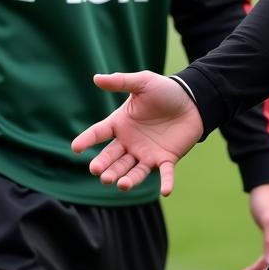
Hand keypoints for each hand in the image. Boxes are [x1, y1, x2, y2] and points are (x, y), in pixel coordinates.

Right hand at [71, 71, 202, 194]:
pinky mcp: (166, 159)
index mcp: (121, 124)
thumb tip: (96, 78)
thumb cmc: (165, 91)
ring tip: (120, 184)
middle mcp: (130, 142)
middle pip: (112, 158)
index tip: (76, 148)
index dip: (87, 140)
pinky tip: (165, 191)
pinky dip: (166, 182)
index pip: (99, 133)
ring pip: (132, 171)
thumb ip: (121, 82)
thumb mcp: (143, 83)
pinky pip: (165, 173)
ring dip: (127, 179)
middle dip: (105, 166)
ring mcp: (147, 153)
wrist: (192, 100)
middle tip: (98, 171)